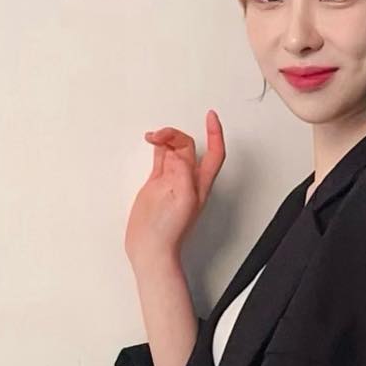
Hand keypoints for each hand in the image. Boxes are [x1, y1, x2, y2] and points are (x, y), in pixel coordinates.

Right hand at [124, 111, 224, 266]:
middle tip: (161, 134)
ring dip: (166, 139)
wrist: (150, 249)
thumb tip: (177, 154)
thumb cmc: (168, 232)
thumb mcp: (182, 199)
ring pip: (174, 151)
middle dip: (177, 135)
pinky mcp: (156, 185)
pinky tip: (153, 142)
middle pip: (189, 147)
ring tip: (154, 136)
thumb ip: (182, 172)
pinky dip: (158, 148)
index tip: (210, 116)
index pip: (215, 153)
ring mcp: (171, 182)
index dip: (215, 133)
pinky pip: (160, 159)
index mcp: (200, 183)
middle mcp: (187, 180)